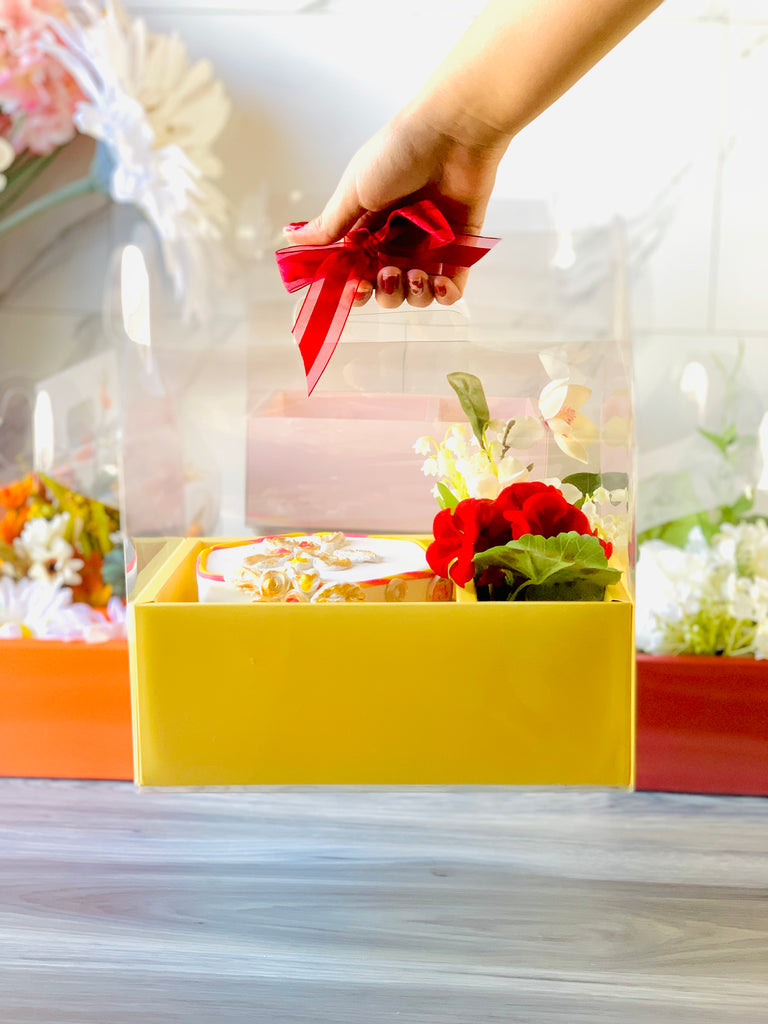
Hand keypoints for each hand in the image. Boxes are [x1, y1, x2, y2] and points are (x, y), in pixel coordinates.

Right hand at [283, 102, 505, 308]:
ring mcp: (430, 246)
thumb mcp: (355, 190)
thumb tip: (289, 236)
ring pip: (417, 293)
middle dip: (385, 292)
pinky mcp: (461, 247)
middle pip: (386, 288)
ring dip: (413, 294)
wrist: (452, 133)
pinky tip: (438, 283)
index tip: (356, 287)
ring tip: (416, 274)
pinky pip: (452, 289)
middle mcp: (398, 240)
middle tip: (388, 273)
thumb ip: (329, 224)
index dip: (354, 286)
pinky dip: (445, 295)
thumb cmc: (399, 152)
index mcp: (369, 227)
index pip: (356, 271)